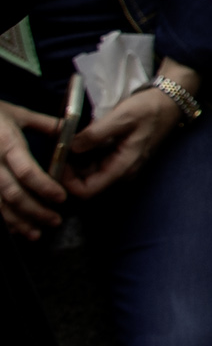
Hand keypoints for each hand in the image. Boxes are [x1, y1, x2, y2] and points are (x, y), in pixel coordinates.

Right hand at [0, 100, 66, 236]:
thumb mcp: (16, 113)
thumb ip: (44, 124)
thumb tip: (71, 131)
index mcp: (7, 144)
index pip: (26, 171)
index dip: (44, 187)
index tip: (62, 198)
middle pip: (13, 193)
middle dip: (36, 211)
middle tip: (55, 221)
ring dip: (18, 222)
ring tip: (36, 233)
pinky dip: (3, 220)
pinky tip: (14, 229)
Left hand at [60, 73, 190, 199]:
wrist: (169, 103)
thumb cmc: (149, 110)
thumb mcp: (122, 117)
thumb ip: (96, 134)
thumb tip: (70, 147)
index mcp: (123, 168)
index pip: (87, 191)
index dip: (67, 182)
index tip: (58, 160)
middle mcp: (122, 173)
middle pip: (85, 184)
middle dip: (68, 170)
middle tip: (57, 147)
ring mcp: (121, 167)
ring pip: (88, 174)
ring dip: (74, 162)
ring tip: (65, 142)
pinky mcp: (119, 159)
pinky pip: (95, 165)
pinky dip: (83, 156)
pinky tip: (78, 140)